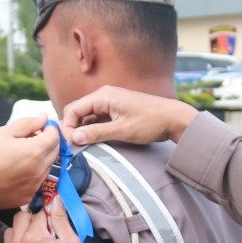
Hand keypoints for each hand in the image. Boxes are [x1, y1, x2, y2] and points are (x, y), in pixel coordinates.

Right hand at [0, 116, 60, 211]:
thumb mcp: (3, 133)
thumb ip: (28, 124)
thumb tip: (44, 117)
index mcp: (35, 151)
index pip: (55, 136)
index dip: (49, 128)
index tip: (37, 128)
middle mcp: (40, 169)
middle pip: (55, 151)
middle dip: (47, 143)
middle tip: (28, 140)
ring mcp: (35, 185)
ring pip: (48, 167)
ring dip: (41, 159)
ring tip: (20, 156)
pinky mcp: (29, 196)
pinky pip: (38, 181)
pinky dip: (33, 174)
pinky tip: (16, 172)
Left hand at [4, 194, 94, 242]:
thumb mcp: (72, 242)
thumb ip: (60, 219)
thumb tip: (55, 199)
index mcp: (33, 238)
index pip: (38, 214)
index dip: (49, 215)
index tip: (55, 219)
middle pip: (19, 219)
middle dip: (32, 220)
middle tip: (47, 229)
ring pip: (10, 234)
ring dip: (21, 232)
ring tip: (38, 241)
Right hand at [61, 85, 197, 147]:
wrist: (173, 118)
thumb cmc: (150, 122)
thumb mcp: (121, 130)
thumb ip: (96, 133)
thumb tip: (73, 138)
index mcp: (103, 96)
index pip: (73, 109)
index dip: (67, 127)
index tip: (69, 144)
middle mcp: (103, 95)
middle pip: (77, 111)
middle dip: (72, 128)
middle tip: (73, 147)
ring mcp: (109, 102)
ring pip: (86, 115)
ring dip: (82, 129)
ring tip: (82, 146)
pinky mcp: (115, 109)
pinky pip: (96, 118)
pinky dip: (92, 128)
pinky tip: (93, 140)